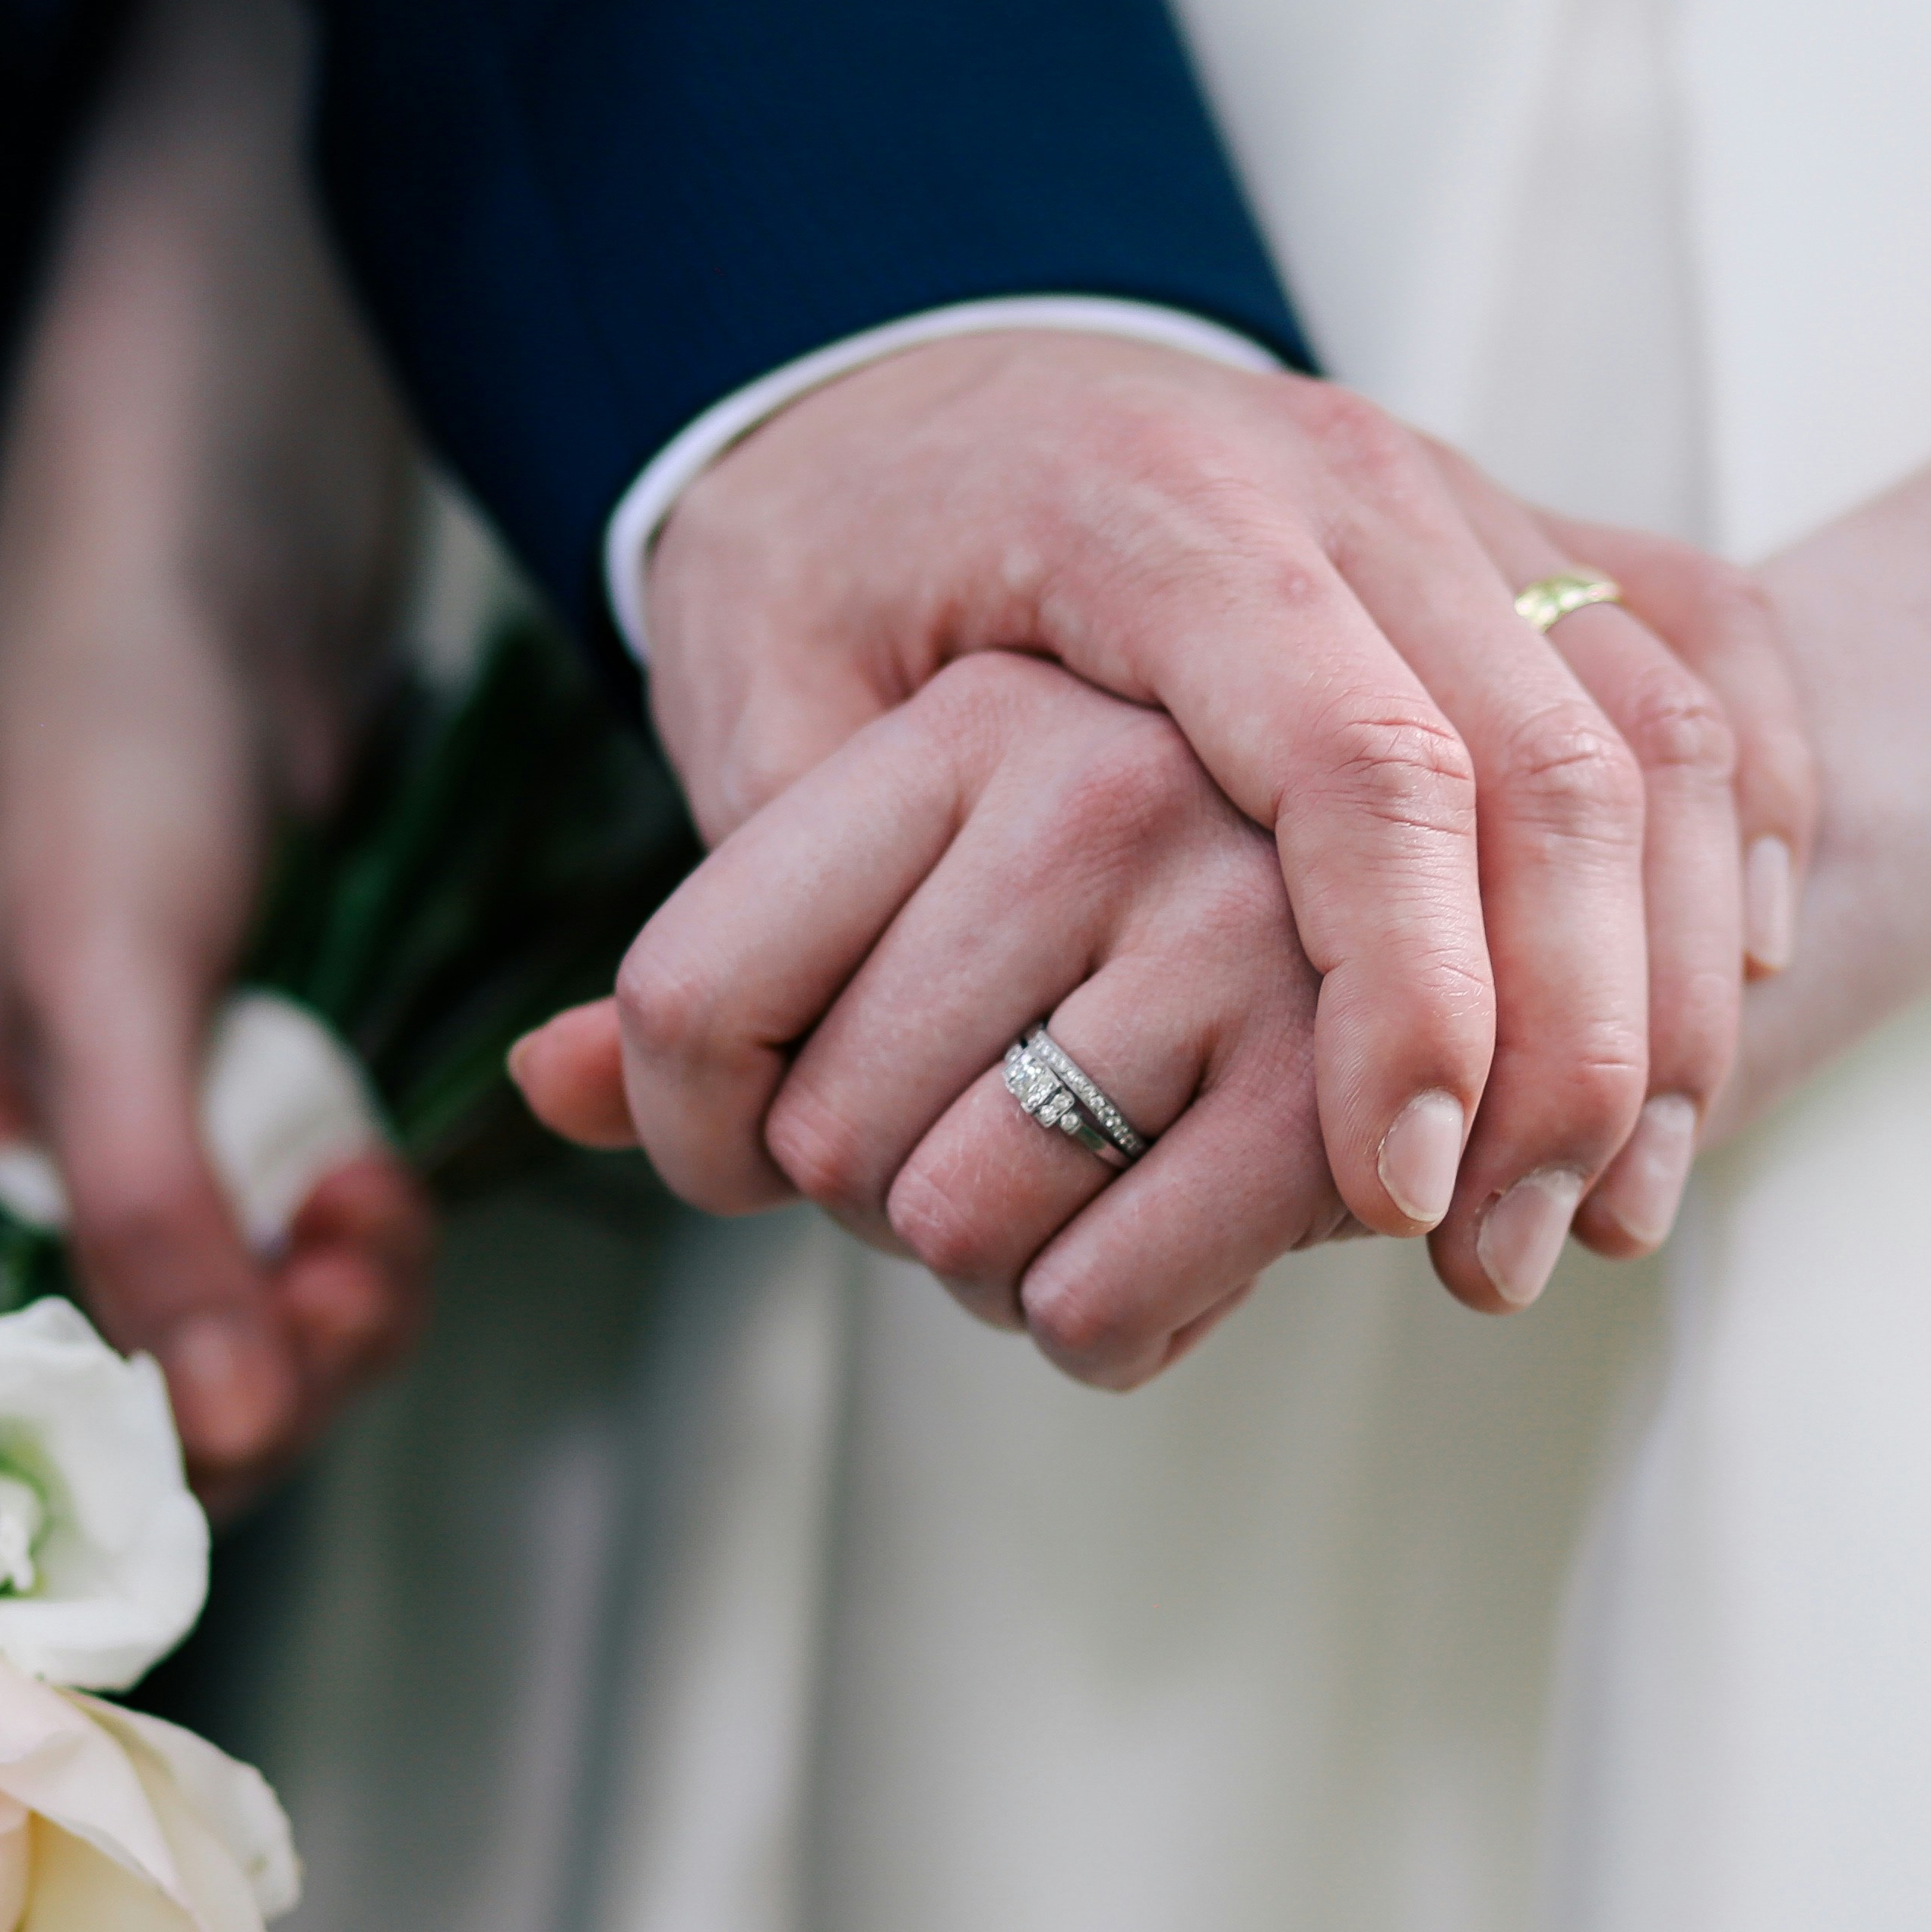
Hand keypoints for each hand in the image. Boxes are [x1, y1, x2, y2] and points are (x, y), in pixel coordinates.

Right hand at [0, 0, 428, 1503]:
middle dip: (262, 1374)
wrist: (229, 462)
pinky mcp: (238, 1071)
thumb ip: (141, 1197)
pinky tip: (383, 1172)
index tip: (262, 1373)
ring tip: (374, 1204)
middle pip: (127, 1399)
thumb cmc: (111, 670)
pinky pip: (297, 1235)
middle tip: (351, 1256)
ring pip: (234, 1330)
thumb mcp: (104, 948)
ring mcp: (124, 1123)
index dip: (132, 1448)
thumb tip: (205, 1432)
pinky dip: (355, 1241)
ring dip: (327, 1312)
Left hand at [519, 652, 1342, 1385]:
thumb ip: (722, 945)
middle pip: (828, 1143)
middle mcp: (1122, 782)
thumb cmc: (1094, 725)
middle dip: (877, 1196)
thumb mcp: (829, 733)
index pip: (692, 1001)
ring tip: (1090, 1173)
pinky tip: (1170, 1248)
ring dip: (1001, 1268)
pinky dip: (1106, 1331)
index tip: (733, 1167)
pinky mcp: (1384, 1065)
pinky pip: (1113, 1299)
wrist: (1350, 599)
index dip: (686, 1134)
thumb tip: (546, 1088)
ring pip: (964, 1228)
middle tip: (977, 1133)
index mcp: (975, 711)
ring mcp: (1266, 915)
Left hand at [639, 331, 1814, 1301]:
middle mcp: (1340, 481)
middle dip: (1569, 1030)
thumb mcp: (748, 695)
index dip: (1405, 983)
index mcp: (1152, 513)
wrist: (925, 363)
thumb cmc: (838, 555)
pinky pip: (1701, 675)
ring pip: (1651, 732)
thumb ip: (722, 899)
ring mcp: (1456, 494)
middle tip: (1514, 1248)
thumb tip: (568, 1096)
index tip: (1402, 1181)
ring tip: (1614, 1202)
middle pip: (1546, 758)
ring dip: (1664, 983)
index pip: (1346, 757)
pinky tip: (1729, 1002)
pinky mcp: (1524, 539)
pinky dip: (1730, 846)